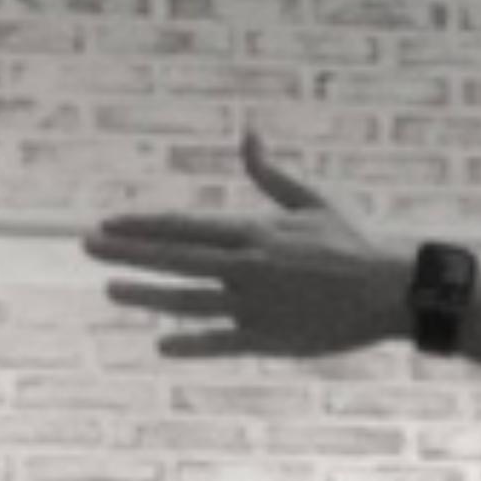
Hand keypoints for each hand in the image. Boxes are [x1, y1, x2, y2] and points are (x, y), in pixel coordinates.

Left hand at [83, 133, 411, 357]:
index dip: (143, 225)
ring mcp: (256, 306)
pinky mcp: (271, 339)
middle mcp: (248, 268)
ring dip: (145, 295)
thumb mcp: (313, 201)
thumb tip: (247, 136)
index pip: (185, 226)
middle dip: (127, 252)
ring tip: (111, 290)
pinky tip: (161, 344)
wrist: (393, 290)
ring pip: (187, 300)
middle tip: (87, 246)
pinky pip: (220, 342)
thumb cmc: (356, 241)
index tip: (109, 222)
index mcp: (256, 231)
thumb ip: (271, 175)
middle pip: (174, 259)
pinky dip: (190, 344)